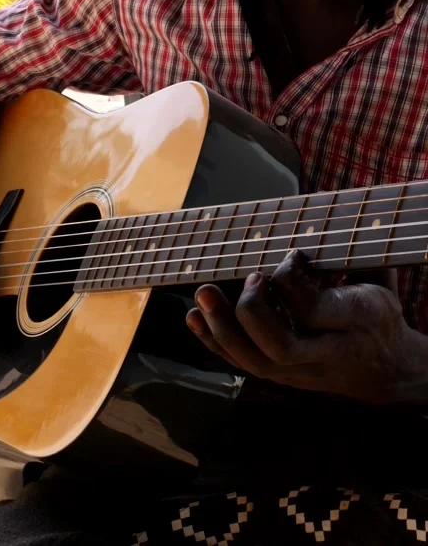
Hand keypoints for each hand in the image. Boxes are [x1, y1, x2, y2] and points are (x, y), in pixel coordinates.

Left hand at [186, 249, 427, 405]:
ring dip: (223, 327)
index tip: (289, 255)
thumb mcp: (377, 280)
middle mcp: (326, 353)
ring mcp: (302, 372)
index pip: (312, 308)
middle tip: (249, 277)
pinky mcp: (283, 378)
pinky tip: (195, 318)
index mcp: (356, 321)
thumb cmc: (378, 315)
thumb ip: (350, 251)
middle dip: (252, 310)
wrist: (389, 371)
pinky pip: (243, 366)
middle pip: (280, 346)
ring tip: (204, 294)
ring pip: (256, 362)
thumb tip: (326, 207)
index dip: (289, 277)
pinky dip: (214, 342)